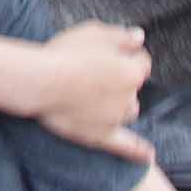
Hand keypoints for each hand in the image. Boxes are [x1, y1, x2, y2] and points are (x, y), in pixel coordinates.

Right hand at [35, 22, 153, 160]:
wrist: (41, 81)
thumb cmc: (66, 53)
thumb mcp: (95, 33)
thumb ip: (122, 36)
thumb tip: (139, 37)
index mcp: (132, 71)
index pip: (142, 61)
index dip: (125, 55)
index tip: (108, 52)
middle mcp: (129, 97)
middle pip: (133, 87)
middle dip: (120, 80)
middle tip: (93, 72)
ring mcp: (115, 118)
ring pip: (127, 111)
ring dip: (120, 103)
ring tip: (95, 95)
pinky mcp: (99, 135)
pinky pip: (124, 146)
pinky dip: (137, 151)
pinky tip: (149, 157)